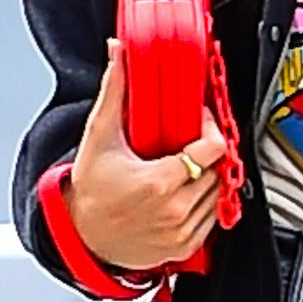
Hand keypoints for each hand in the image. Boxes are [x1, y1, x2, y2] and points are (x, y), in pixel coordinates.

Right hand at [67, 40, 231, 273]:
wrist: (83, 236)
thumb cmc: (91, 190)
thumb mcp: (99, 138)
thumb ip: (114, 92)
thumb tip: (118, 53)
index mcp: (159, 184)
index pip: (213, 148)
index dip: (211, 128)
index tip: (200, 120)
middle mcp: (175, 212)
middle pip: (218, 169)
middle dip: (208, 152)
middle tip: (191, 142)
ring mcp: (182, 233)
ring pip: (219, 193)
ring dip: (209, 176)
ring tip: (187, 166)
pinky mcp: (185, 248)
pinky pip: (213, 218)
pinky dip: (205, 202)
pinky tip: (186, 191)